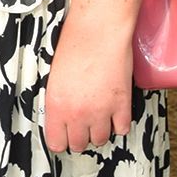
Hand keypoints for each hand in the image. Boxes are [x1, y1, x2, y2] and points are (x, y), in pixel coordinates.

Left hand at [43, 20, 132, 154]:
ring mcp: (101, 112)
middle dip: (80, 136)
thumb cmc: (74, 45)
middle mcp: (77, 113)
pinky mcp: (122, 105)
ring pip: (101, 140)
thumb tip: (61, 117)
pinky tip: (115, 113)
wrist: (98, 30)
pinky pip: (122, 129)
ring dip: (99, 131)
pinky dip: (119, 123)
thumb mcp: (53, 77)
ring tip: (98, 117)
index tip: (64, 135)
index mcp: (56, 106)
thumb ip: (57, 102)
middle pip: (79, 145)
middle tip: (82, 123)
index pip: (56, 143)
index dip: (61, 140)